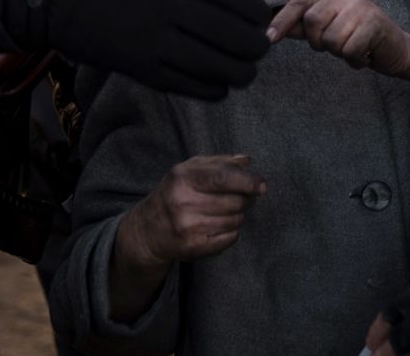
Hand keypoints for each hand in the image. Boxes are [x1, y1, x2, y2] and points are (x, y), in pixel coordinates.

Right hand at [39, 0, 270, 98]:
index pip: (237, 1)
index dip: (258, 15)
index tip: (264, 20)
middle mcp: (171, 8)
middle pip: (235, 37)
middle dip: (257, 47)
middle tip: (259, 49)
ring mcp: (156, 42)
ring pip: (219, 67)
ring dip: (241, 73)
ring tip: (245, 71)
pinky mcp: (141, 69)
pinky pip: (190, 86)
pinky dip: (214, 89)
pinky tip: (220, 86)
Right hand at [109, 154, 264, 321]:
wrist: (147, 231)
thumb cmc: (174, 193)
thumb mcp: (189, 170)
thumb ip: (219, 162)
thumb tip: (247, 161)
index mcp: (183, 177)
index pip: (223, 178)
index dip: (247, 181)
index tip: (262, 185)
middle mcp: (183, 202)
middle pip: (234, 201)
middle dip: (246, 199)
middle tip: (243, 197)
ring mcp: (187, 227)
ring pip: (235, 220)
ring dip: (238, 215)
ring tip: (226, 211)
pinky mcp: (192, 248)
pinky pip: (229, 239)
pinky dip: (232, 232)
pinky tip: (219, 226)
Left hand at [267, 0, 409, 90]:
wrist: (398, 51)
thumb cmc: (360, 40)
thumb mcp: (330, 32)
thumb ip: (305, 28)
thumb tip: (274, 29)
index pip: (300, 3)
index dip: (282, 20)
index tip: (268, 38)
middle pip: (312, 22)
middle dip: (320, 43)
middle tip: (339, 46)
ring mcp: (362, 6)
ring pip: (331, 40)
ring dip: (341, 53)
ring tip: (355, 48)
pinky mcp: (375, 22)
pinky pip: (349, 50)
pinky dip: (356, 60)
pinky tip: (366, 54)